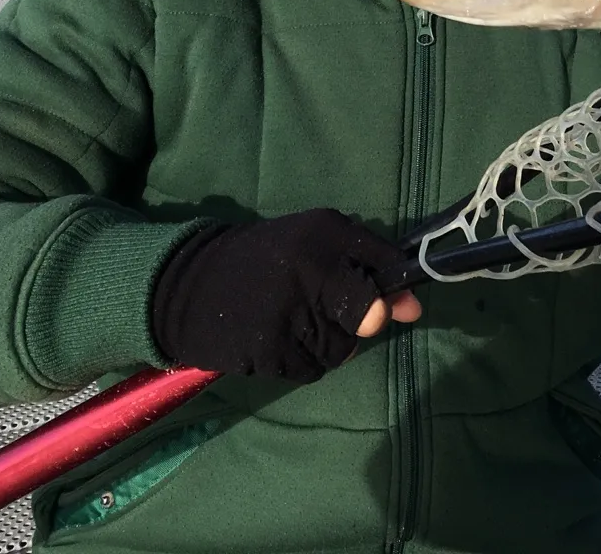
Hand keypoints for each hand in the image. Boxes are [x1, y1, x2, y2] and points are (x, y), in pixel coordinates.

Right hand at [151, 209, 421, 381]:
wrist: (187, 285)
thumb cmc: (265, 262)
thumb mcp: (313, 246)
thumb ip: (366, 270)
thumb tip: (413, 311)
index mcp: (325, 232)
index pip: (385, 263)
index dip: (393, 285)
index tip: (391, 297)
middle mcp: (310, 269)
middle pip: (369, 313)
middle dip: (363, 320)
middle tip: (333, 313)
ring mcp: (288, 312)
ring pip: (343, 347)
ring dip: (328, 342)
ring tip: (296, 321)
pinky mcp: (269, 350)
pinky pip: (313, 369)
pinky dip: (303, 361)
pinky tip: (278, 339)